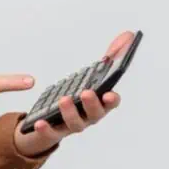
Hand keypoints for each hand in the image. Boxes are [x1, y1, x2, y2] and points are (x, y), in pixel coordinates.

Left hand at [13, 30, 134, 155]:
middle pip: (95, 115)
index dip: (112, 100)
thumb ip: (110, 56)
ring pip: (75, 124)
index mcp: (98, 103)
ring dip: (71, 113)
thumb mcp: (92, 73)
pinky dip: (47, 129)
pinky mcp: (53, 131)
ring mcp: (71, 125)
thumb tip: (128, 34)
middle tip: (86, 92)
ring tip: (64, 99)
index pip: (109, 103)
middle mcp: (88, 116)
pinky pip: (51, 134)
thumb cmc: (78, 95)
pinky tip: (40, 121)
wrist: (52, 120)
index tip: (110, 94)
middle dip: (92, 105)